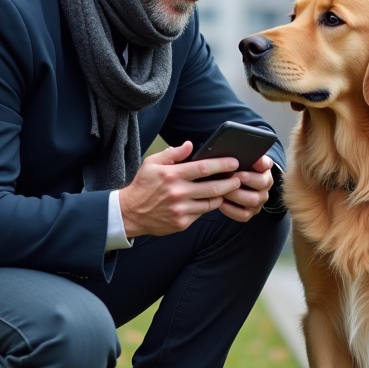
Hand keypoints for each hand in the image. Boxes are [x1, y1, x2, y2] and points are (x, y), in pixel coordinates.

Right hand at [118, 142, 242, 237]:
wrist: (130, 213)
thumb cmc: (143, 186)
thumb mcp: (152, 163)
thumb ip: (172, 153)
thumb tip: (190, 145)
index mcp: (172, 175)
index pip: (203, 168)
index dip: (222, 164)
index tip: (234, 162)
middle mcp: (178, 193)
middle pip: (213, 187)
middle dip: (230, 182)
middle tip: (238, 178)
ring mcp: (181, 210)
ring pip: (211, 203)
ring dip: (221, 196)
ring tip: (227, 189)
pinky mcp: (182, 223)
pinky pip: (201, 214)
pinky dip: (207, 207)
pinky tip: (209, 201)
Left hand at [220, 154, 272, 222]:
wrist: (231, 183)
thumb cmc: (233, 170)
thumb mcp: (237, 159)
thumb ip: (240, 154)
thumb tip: (242, 151)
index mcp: (264, 169)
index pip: (266, 164)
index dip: (261, 162)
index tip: (252, 160)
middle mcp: (265, 185)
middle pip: (261, 183)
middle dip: (245, 180)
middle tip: (230, 176)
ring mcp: (258, 200)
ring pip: (252, 200)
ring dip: (236, 195)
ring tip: (223, 190)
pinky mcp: (250, 213)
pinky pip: (243, 215)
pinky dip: (231, 210)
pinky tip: (221, 203)